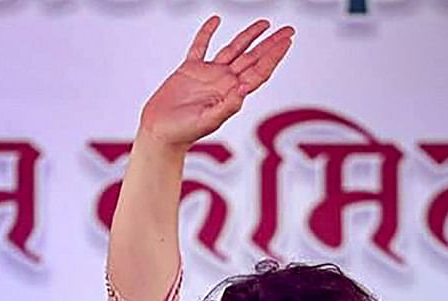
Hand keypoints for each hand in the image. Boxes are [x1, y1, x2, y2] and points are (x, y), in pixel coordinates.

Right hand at [138, 16, 293, 150]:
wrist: (160, 132)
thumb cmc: (182, 132)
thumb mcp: (208, 121)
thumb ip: (228, 105)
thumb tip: (244, 88)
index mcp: (231, 93)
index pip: (259, 71)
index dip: (273, 57)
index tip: (286, 43)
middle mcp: (223, 81)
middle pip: (253, 57)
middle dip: (271, 44)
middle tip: (288, 31)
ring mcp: (208, 74)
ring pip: (233, 49)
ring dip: (249, 36)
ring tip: (264, 24)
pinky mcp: (189, 70)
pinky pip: (200, 46)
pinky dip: (207, 33)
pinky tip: (215, 21)